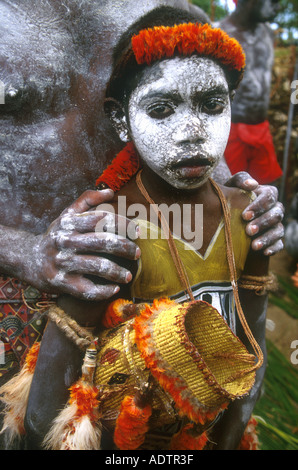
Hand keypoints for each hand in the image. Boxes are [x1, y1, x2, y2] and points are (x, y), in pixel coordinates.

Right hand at [24, 189, 139, 300]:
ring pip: (98, 266)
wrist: (27, 259)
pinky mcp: (61, 283)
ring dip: (118, 272)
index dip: (123, 224)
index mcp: (70, 223)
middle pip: (104, 242)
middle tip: (137, 253)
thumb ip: (87, 200)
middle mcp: (66, 241)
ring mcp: (63, 263)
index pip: (102, 219)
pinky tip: (114, 289)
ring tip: (128, 275)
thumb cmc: (55, 235)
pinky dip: (104, 291)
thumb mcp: (67, 214)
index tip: (137, 231)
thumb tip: (111, 192)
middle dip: (126, 248)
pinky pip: (87, 289)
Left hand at [225, 172, 283, 255]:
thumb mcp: (231, 187)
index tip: (245, 215)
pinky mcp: (275, 239)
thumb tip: (252, 184)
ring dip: (267, 238)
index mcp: (267, 194)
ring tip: (253, 246)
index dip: (259, 206)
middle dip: (263, 223)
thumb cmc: (229, 198)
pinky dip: (273, 248)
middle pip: (276, 214)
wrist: (225, 216)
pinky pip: (279, 244)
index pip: (270, 196)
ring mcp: (276, 225)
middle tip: (248, 230)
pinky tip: (264, 252)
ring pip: (279, 231)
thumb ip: (240, 180)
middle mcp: (275, 209)